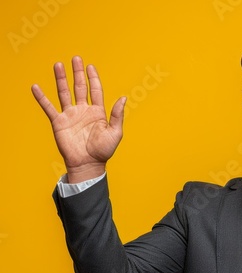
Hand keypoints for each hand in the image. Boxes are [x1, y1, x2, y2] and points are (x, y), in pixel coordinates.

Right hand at [32, 56, 125, 182]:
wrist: (88, 164)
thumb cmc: (103, 151)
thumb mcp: (115, 133)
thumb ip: (117, 115)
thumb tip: (123, 97)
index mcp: (98, 112)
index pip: (95, 91)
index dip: (93, 78)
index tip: (91, 67)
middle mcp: (83, 111)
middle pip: (79, 87)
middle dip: (78, 73)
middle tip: (76, 58)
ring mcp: (71, 115)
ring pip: (64, 93)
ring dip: (61, 79)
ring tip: (58, 64)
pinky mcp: (59, 122)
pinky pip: (49, 108)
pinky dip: (42, 98)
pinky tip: (36, 87)